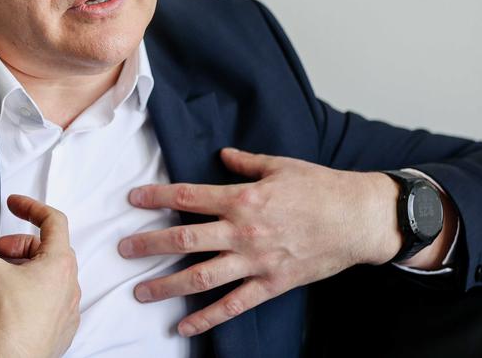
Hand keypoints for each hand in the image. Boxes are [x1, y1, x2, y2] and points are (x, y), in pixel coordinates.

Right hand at [0, 195, 80, 357]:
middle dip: (20, 245)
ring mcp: (67, 311)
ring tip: (0, 278)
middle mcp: (70, 286)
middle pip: (49, 250)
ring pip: (49, 278)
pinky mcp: (60, 332)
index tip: (13, 204)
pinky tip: (10, 302)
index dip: (31, 207)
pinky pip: (50, 304)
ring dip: (25, 270)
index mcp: (60, 264)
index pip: (54, 221)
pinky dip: (31, 295)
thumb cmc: (7, 319)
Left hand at [117, 147, 394, 337]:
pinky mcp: (271, 284)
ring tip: (141, 292)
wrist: (358, 218)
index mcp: (243, 198)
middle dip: (150, 245)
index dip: (157, 197)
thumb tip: (223, 155)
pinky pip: (233, 305)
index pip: (189, 197)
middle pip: (186, 238)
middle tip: (123, 249)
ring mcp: (256, 261)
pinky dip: (207, 318)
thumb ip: (247, 162)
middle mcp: (244, 231)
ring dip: (169, 285)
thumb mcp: (281, 165)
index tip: (133, 199)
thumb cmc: (321, 188)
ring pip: (203, 275)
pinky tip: (184, 326)